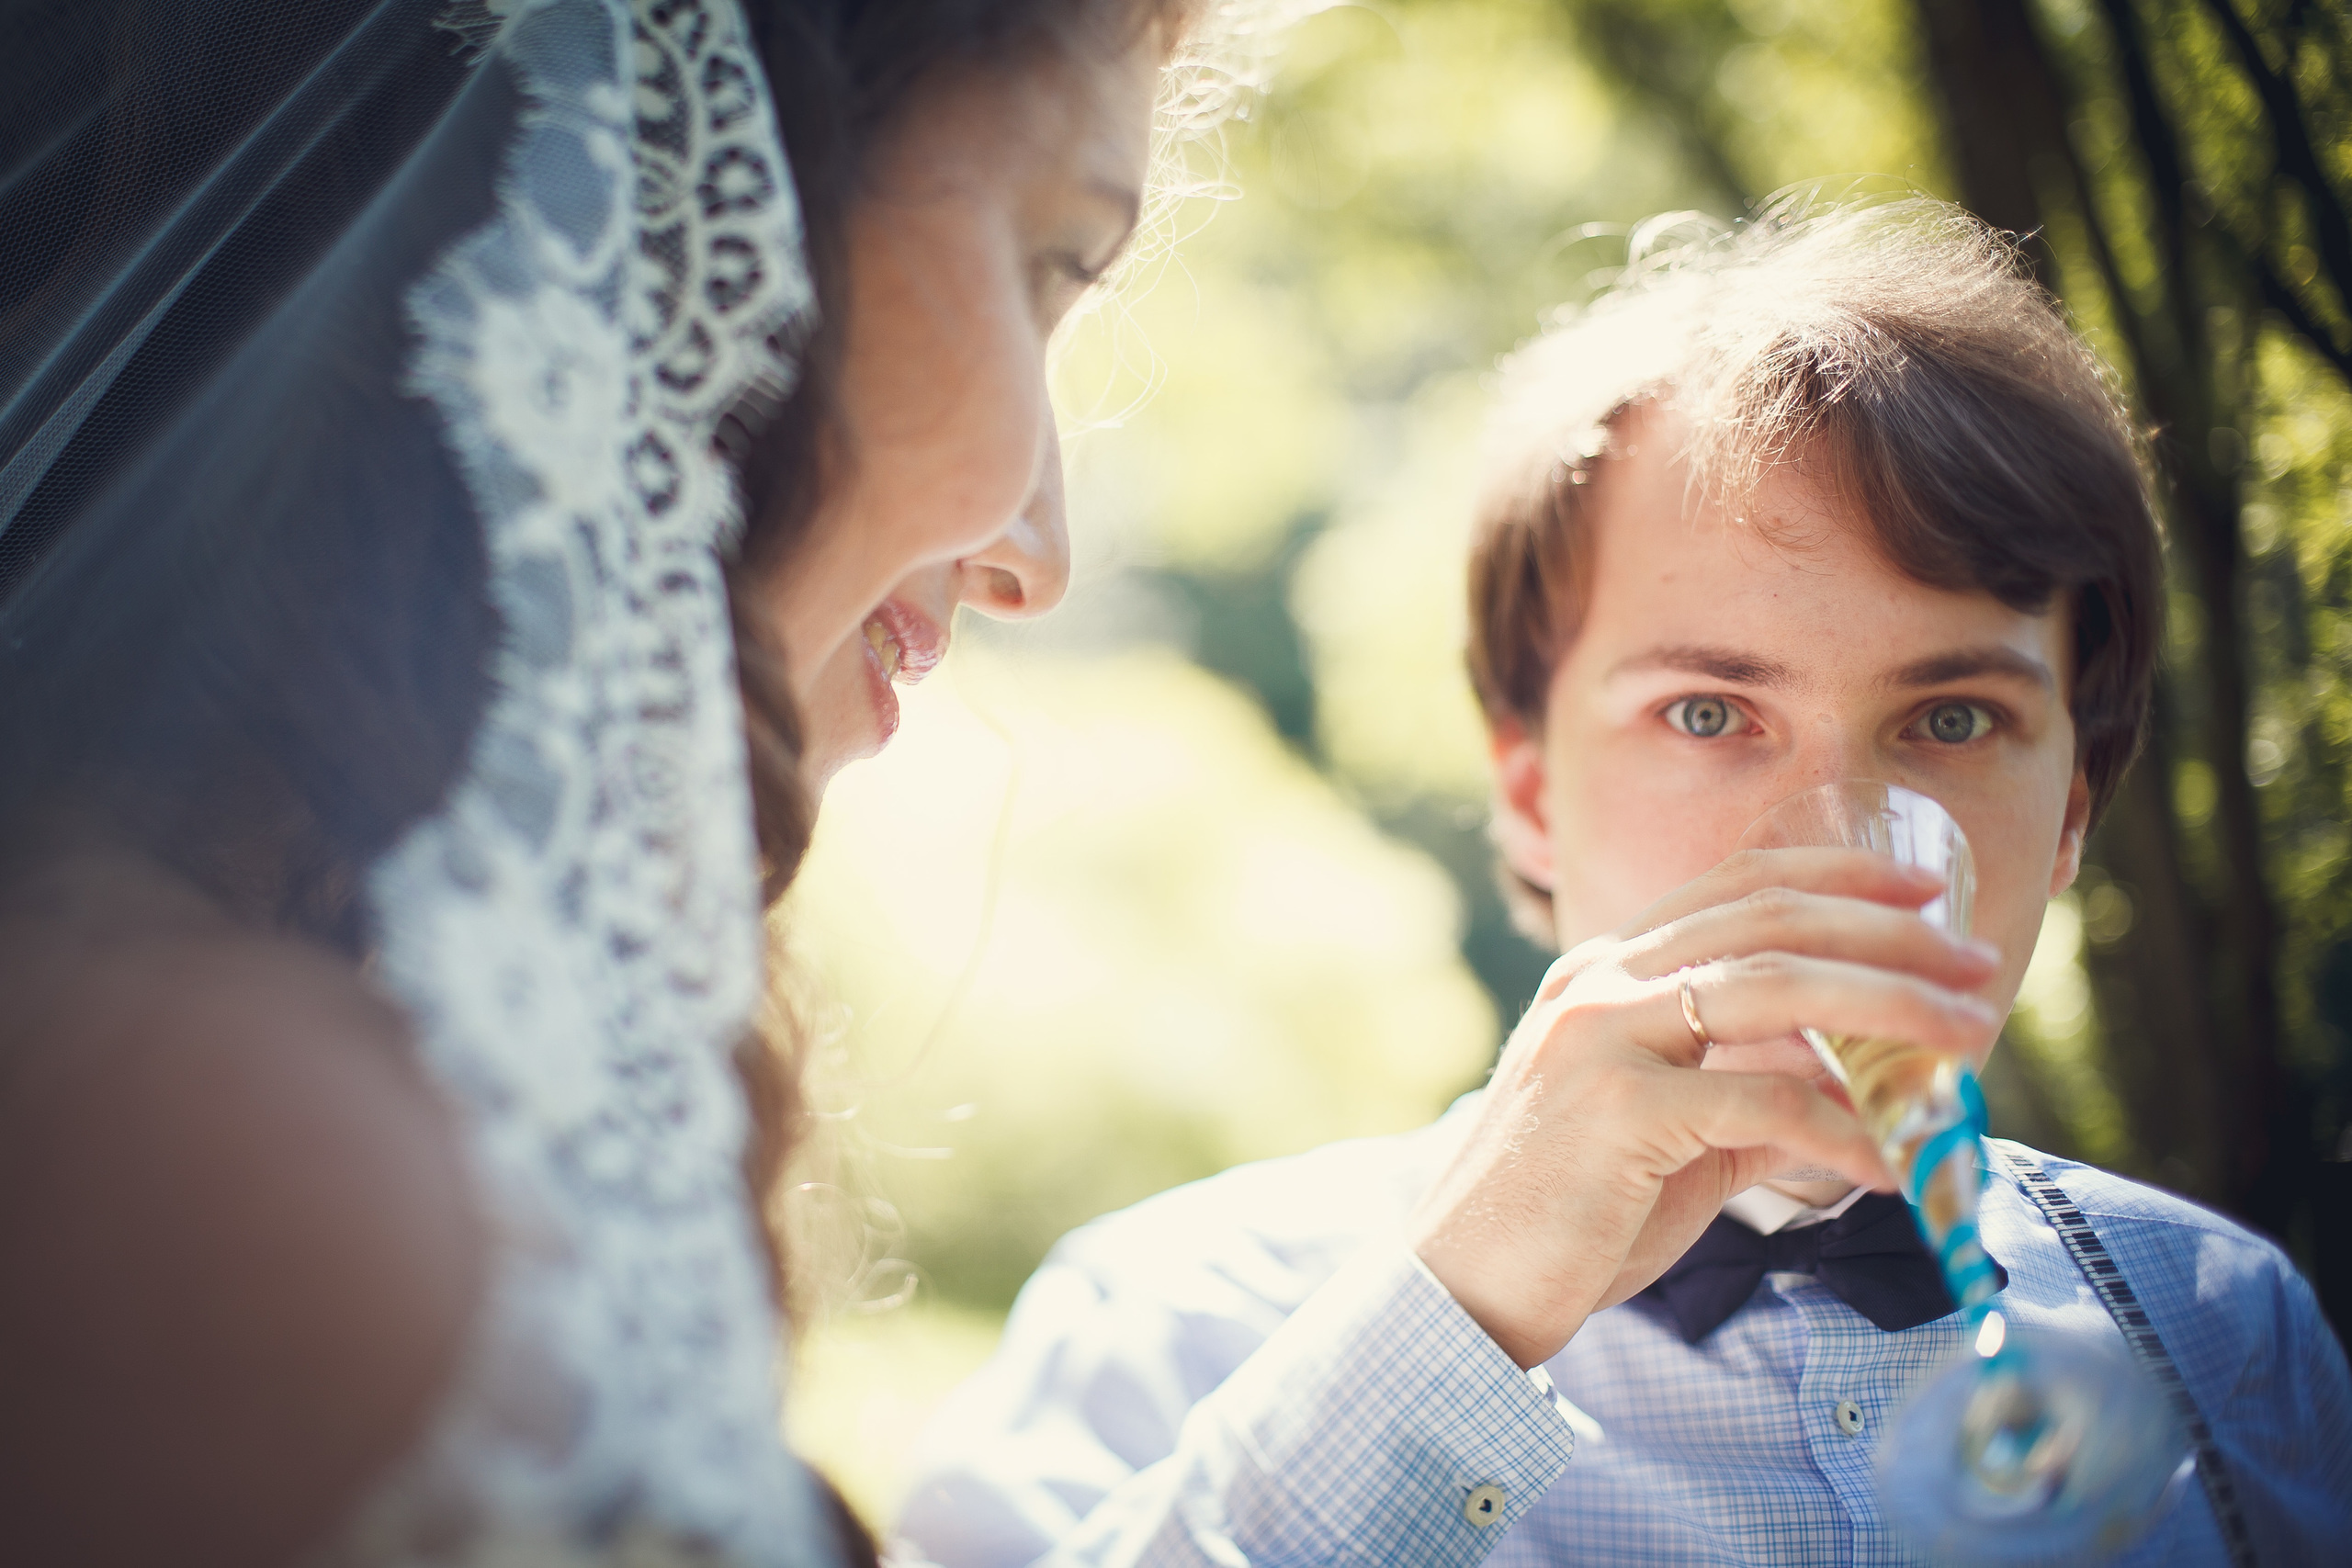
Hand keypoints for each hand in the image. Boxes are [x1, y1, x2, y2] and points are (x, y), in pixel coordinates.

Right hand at [1407, 847, 2001, 1367]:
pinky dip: (1847, 1133)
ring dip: (1892, 1008)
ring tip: (1971, 1038)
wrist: (1464, 1284)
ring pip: (1774, 988)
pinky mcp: (1619, 1111)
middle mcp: (1599, 983)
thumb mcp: (1668, 1133)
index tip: (1925, 891)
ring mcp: (1602, 1038)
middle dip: (1891, 938)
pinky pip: (1765, 1105)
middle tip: (1980, 966)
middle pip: (1769, 922)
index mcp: (1603, 970)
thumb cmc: (1568, 1213)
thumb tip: (1855, 1091)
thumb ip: (1748, 1093)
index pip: (1734, 885)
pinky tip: (1897, 1163)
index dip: (1837, 875)